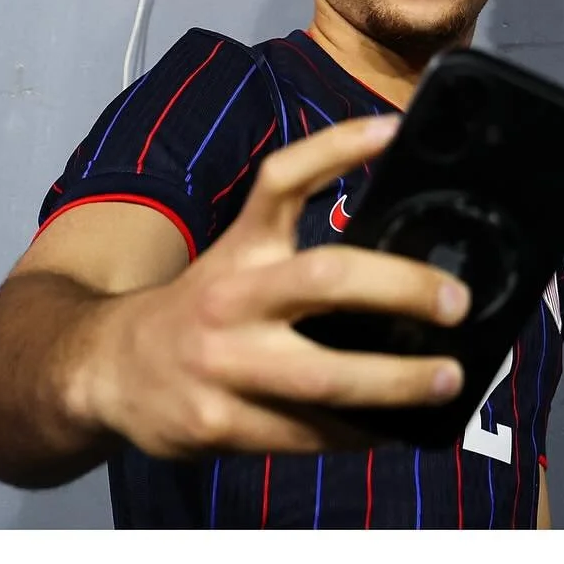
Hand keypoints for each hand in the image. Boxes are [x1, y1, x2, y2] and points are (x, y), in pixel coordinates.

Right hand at [80, 116, 470, 459]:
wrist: (106, 370)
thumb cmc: (200, 308)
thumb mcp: (238, 257)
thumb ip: (297, 250)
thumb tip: (403, 251)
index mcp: (241, 246)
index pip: (282, 179)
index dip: (336, 147)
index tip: (393, 128)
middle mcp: (231, 296)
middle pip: (325, 278)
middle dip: (400, 287)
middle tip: (457, 301)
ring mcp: (224, 365)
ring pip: (325, 377)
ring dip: (396, 381)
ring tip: (449, 378)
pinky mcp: (221, 425)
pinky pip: (307, 436)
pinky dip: (359, 433)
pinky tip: (397, 427)